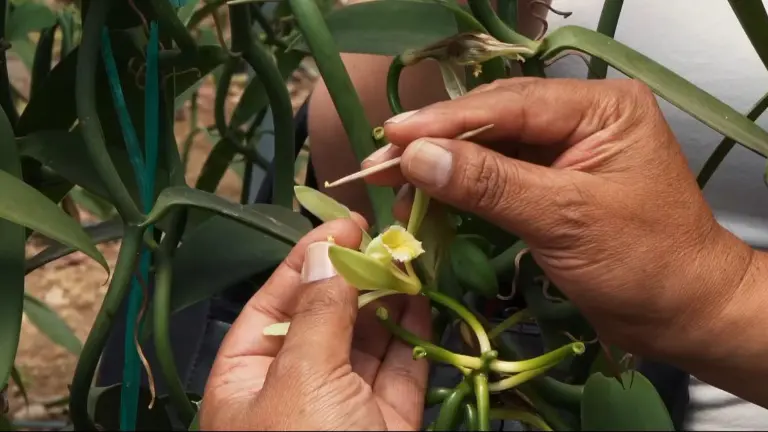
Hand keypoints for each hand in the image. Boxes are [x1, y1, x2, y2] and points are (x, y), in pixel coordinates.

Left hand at [200, 218, 431, 430]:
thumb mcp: (302, 378)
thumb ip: (319, 312)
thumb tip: (326, 252)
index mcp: (246, 381)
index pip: (272, 305)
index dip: (308, 260)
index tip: (345, 224)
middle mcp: (293, 389)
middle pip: (324, 320)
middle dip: (356, 278)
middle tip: (387, 237)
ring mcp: (342, 407)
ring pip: (366, 343)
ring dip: (389, 301)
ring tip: (409, 260)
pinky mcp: (387, 423)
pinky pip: (400, 371)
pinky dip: (413, 336)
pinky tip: (423, 299)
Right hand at [364, 77, 755, 363]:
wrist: (685, 314)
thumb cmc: (644, 264)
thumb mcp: (565, 218)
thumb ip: (490, 183)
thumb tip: (417, 157)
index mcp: (600, 107)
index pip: (510, 104)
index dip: (445, 121)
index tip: (391, 136)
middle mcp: (580, 119)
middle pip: (494, 121)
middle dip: (436, 143)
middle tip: (379, 161)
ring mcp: (565, 152)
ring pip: (490, 149)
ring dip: (443, 167)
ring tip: (392, 182)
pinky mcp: (552, 185)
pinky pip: (497, 178)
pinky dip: (462, 190)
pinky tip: (428, 198)